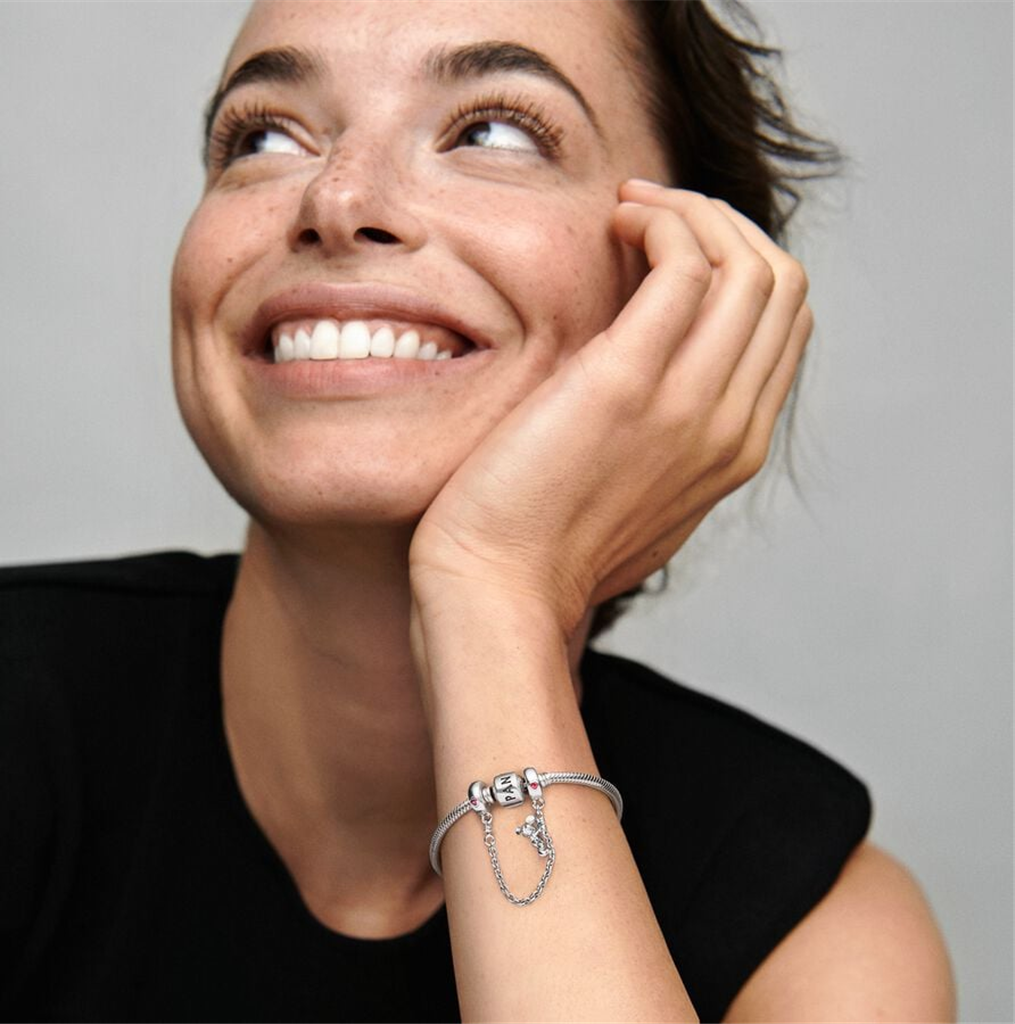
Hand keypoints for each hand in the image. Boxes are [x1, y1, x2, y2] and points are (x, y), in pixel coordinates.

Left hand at [409, 181, 812, 636]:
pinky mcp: (631, 382)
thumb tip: (651, 369)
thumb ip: (667, 437)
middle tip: (653, 214)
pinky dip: (661, 222)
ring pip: (748, 264)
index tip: (674, 249)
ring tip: (631, 211)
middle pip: (780, 285)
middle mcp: (732, 426)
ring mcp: (691, 404)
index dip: (739, 267)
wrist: (499, 590)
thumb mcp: (634, 492)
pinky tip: (615, 224)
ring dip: (693, 211)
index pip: (783, 328)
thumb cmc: (545, 546)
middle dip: (725, 226)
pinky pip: (686, 263)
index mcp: (736, 451)